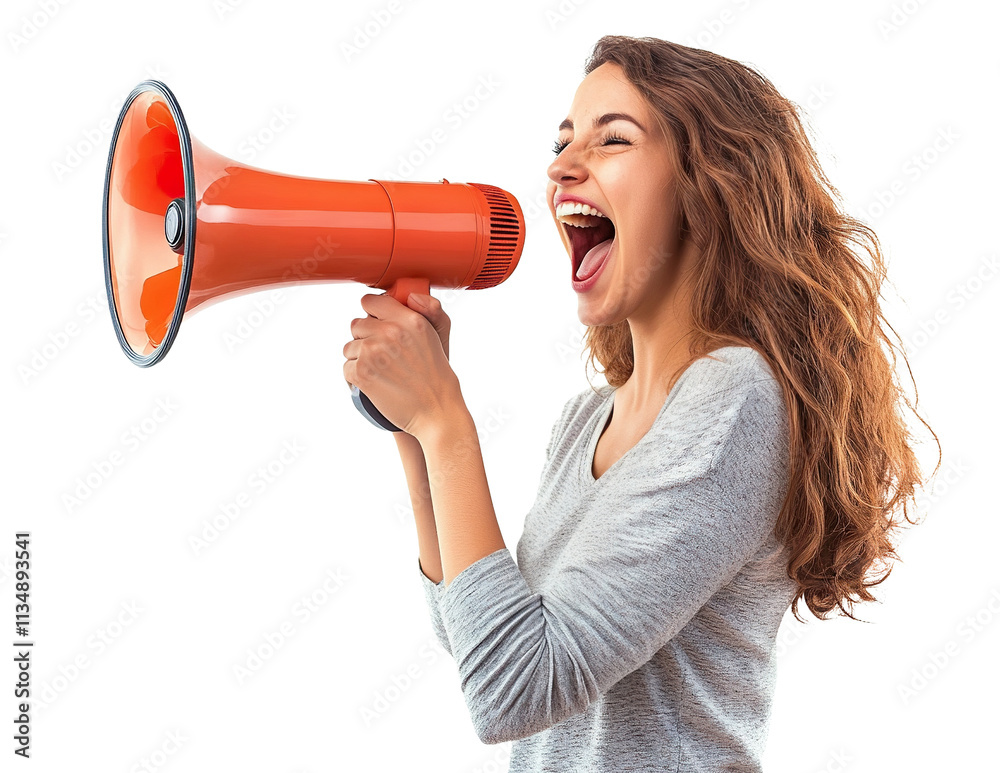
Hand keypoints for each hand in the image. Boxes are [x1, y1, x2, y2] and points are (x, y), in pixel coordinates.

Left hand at [343, 292, 460, 438]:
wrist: (436, 411)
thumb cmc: (437, 375)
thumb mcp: (440, 334)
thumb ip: (429, 308)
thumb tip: (411, 295)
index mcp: (409, 319)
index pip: (371, 301)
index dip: (373, 313)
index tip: (380, 324)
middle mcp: (390, 332)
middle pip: (357, 324)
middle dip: (366, 338)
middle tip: (384, 354)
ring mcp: (373, 352)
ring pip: (349, 347)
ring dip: (360, 358)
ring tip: (381, 370)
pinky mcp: (362, 373)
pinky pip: (347, 367)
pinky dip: (356, 377)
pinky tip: (374, 382)